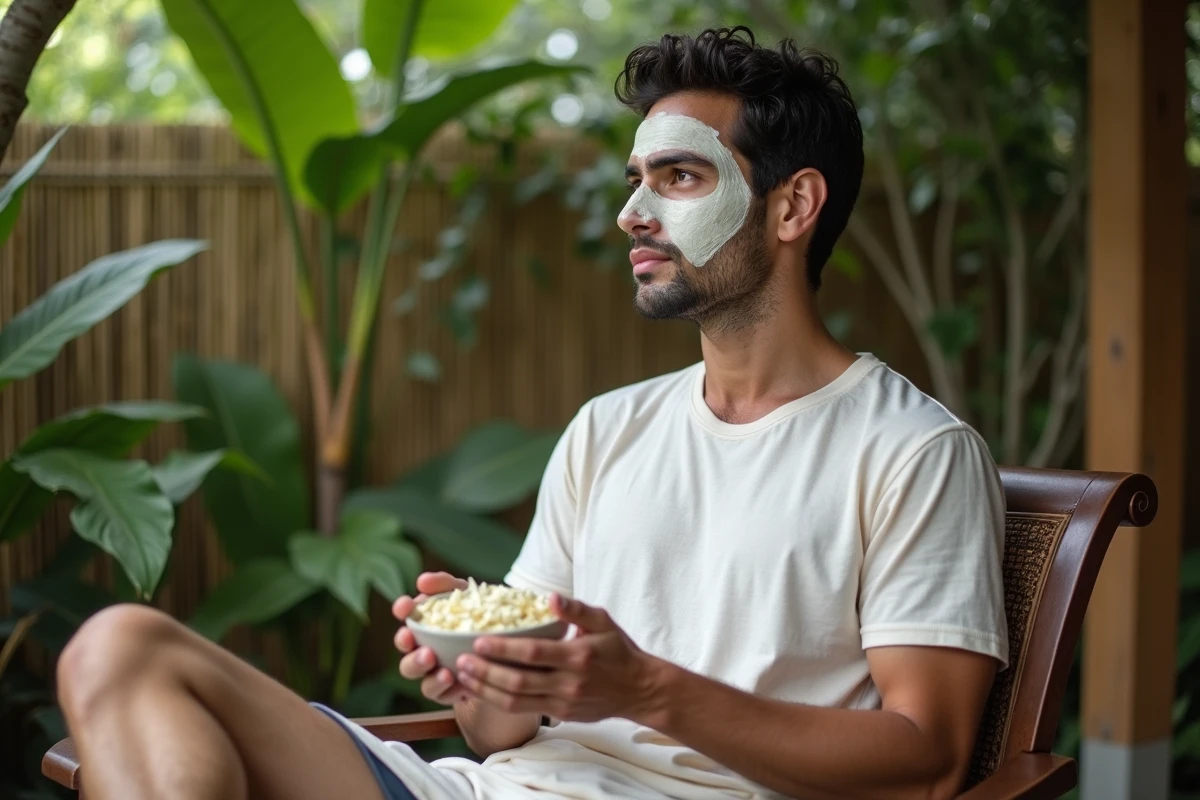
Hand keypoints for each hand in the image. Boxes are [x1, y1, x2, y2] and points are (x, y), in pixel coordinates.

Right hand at [393, 572, 468, 704]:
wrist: (507, 644)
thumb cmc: (478, 614)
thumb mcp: (465, 594)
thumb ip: (444, 585)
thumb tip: (422, 581)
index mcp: (425, 625)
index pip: (405, 615)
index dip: (402, 610)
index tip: (405, 606)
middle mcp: (424, 651)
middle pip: (406, 657)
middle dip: (413, 657)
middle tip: (425, 650)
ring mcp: (436, 674)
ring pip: (424, 683)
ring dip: (432, 679)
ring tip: (445, 673)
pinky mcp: (452, 691)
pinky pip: (446, 697)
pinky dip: (453, 692)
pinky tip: (463, 685)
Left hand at [455, 595, 665, 723]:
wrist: (638, 689)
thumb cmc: (618, 650)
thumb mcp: (603, 621)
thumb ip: (576, 609)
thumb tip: (551, 597)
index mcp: (577, 656)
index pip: (533, 654)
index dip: (503, 649)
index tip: (478, 641)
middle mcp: (568, 683)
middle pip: (518, 682)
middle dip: (486, 673)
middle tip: (460, 661)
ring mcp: (563, 702)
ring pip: (516, 702)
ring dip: (486, 691)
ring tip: (463, 677)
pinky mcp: (560, 715)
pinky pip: (523, 711)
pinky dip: (498, 703)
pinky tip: (481, 691)